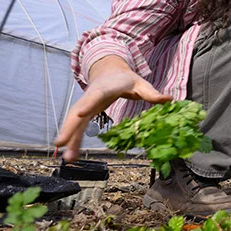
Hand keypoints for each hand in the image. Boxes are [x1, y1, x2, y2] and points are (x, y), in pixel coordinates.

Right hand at [54, 56, 170, 161]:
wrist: (109, 71)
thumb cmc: (126, 79)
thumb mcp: (141, 84)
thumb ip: (152, 94)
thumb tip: (170, 100)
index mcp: (104, 89)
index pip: (95, 96)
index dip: (88, 104)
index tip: (80, 113)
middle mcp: (90, 98)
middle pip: (76, 112)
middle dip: (68, 128)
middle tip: (60, 144)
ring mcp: (85, 106)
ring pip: (74, 123)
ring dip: (70, 140)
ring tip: (68, 159)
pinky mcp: (85, 114)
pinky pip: (77, 128)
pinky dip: (74, 141)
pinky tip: (72, 156)